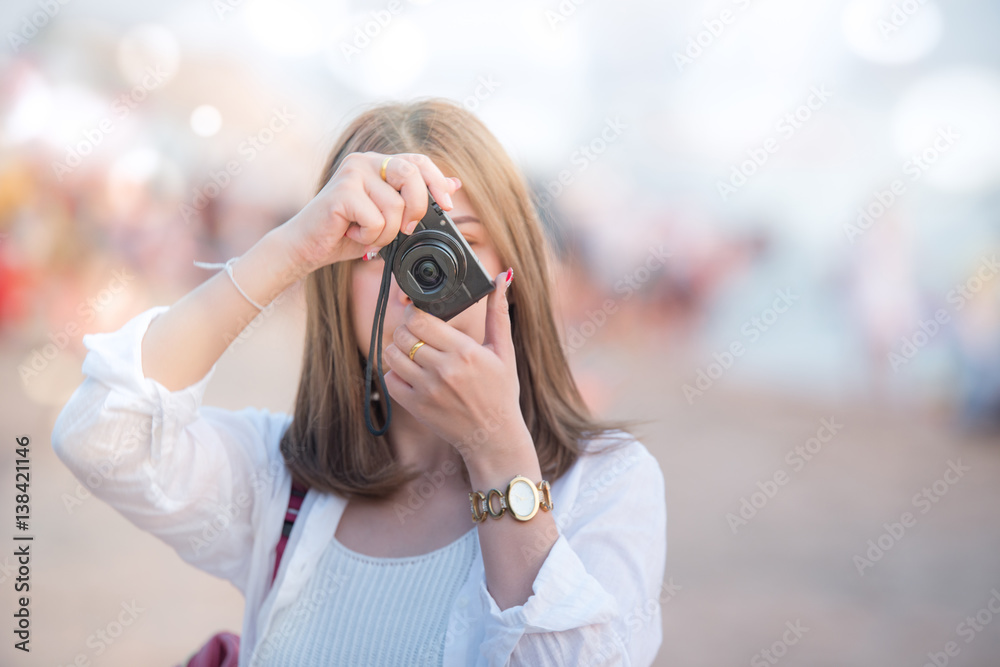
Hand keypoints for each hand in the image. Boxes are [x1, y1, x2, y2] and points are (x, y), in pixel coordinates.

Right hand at [280, 152, 461, 272]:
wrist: (307, 247)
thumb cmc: (346, 231)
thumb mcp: (389, 217)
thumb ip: (417, 199)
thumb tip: (455, 185)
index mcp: (378, 163)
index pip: (418, 161)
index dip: (437, 181)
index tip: (446, 205)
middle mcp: (365, 161)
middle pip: (411, 176)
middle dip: (416, 208)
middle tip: (404, 229)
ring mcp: (352, 173)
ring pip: (395, 206)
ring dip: (386, 232)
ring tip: (366, 234)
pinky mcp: (342, 192)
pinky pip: (376, 220)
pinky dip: (370, 237)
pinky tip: (353, 234)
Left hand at [382, 269, 524, 464]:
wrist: (494, 436)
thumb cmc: (501, 391)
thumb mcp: (504, 350)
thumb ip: (498, 311)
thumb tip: (504, 276)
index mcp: (464, 351)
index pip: (421, 320)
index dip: (417, 314)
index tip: (423, 317)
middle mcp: (444, 370)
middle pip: (403, 334)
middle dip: (407, 330)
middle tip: (418, 335)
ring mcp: (428, 390)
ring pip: (392, 355)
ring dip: (398, 350)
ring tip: (413, 353)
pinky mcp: (417, 407)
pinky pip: (390, 380)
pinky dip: (395, 374)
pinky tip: (411, 374)